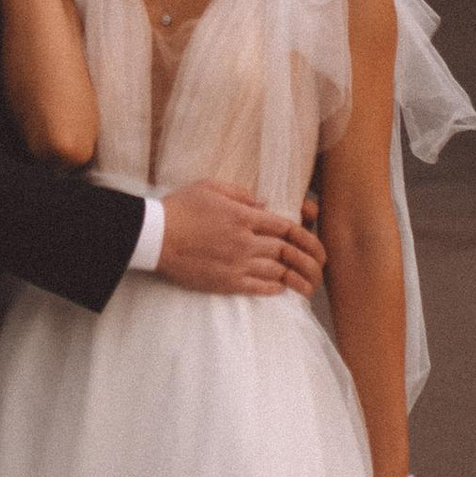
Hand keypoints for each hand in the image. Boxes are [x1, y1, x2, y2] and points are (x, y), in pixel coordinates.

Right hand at [155, 180, 325, 298]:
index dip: (306, 236)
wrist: (154, 236)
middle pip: (288, 251)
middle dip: (310, 259)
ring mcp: (236, 263)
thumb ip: (241, 194)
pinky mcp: (225, 282)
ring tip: (310, 286)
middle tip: (321, 267)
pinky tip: (283, 289)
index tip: (316, 245)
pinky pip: (258, 287)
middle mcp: (245, 240)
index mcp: (243, 216)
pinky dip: (275, 288)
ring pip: (278, 271)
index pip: (286, 227)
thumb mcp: (210, 187)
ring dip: (298, 279)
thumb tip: (264, 203)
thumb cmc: (179, 208)